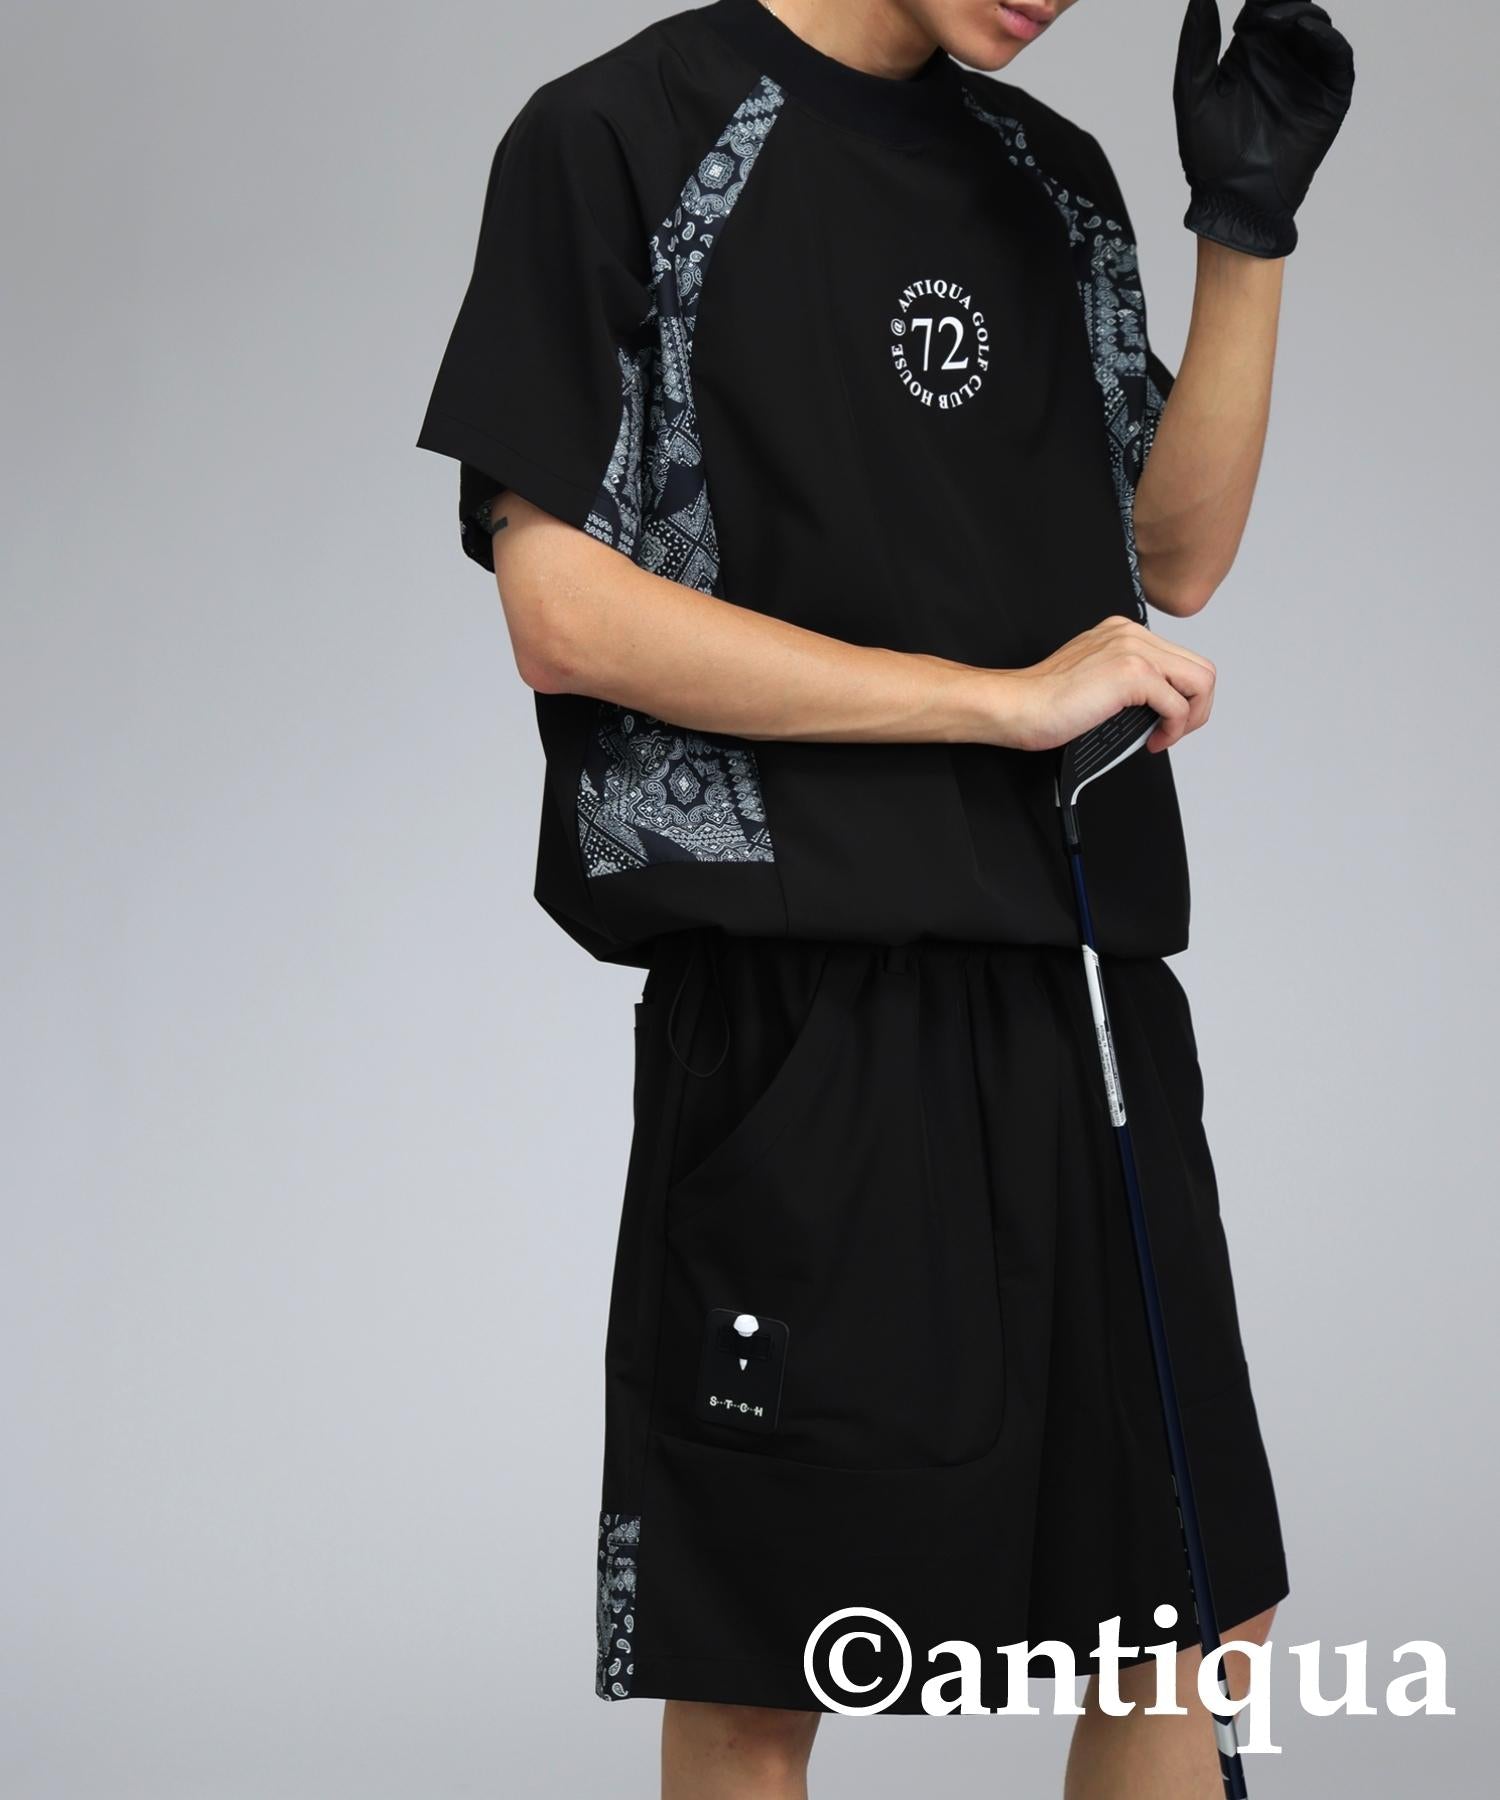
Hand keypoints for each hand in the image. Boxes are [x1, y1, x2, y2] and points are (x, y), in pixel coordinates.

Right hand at [991, 615, 1215, 754]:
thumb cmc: (1045, 702)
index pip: (1179, 659)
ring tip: (1166, 735)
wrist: (1019, 706)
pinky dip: (1174, 729)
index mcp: (1123, 632)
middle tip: (1173, 730)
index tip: (1163, 718)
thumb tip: (1156, 711)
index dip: (1182, 695)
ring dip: (1192, 717)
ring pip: (1200, 681)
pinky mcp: (1133, 674)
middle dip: (1197, 706)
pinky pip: (1179, 705)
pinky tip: (1153, 740)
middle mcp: (1131, 634)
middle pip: (1199, 667)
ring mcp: (1134, 651)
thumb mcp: (1095, 680)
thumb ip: (1127, 682)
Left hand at [1174, 0, 1354, 257]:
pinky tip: (1308, 30)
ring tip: (1280, 20)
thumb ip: (1197, 43)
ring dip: (1301, 12)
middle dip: (1284, 0)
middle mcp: (1279, 58)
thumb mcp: (1192, 93)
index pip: (1260, 6)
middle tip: (1267, 6)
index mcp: (1248, 53)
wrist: (1234, 199)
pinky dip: (1327, 38)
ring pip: (1317, 25)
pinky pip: (1337, 57)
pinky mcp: (1328, 96)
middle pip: (1293, 8)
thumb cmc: (1208, 154)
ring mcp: (1306, 75)